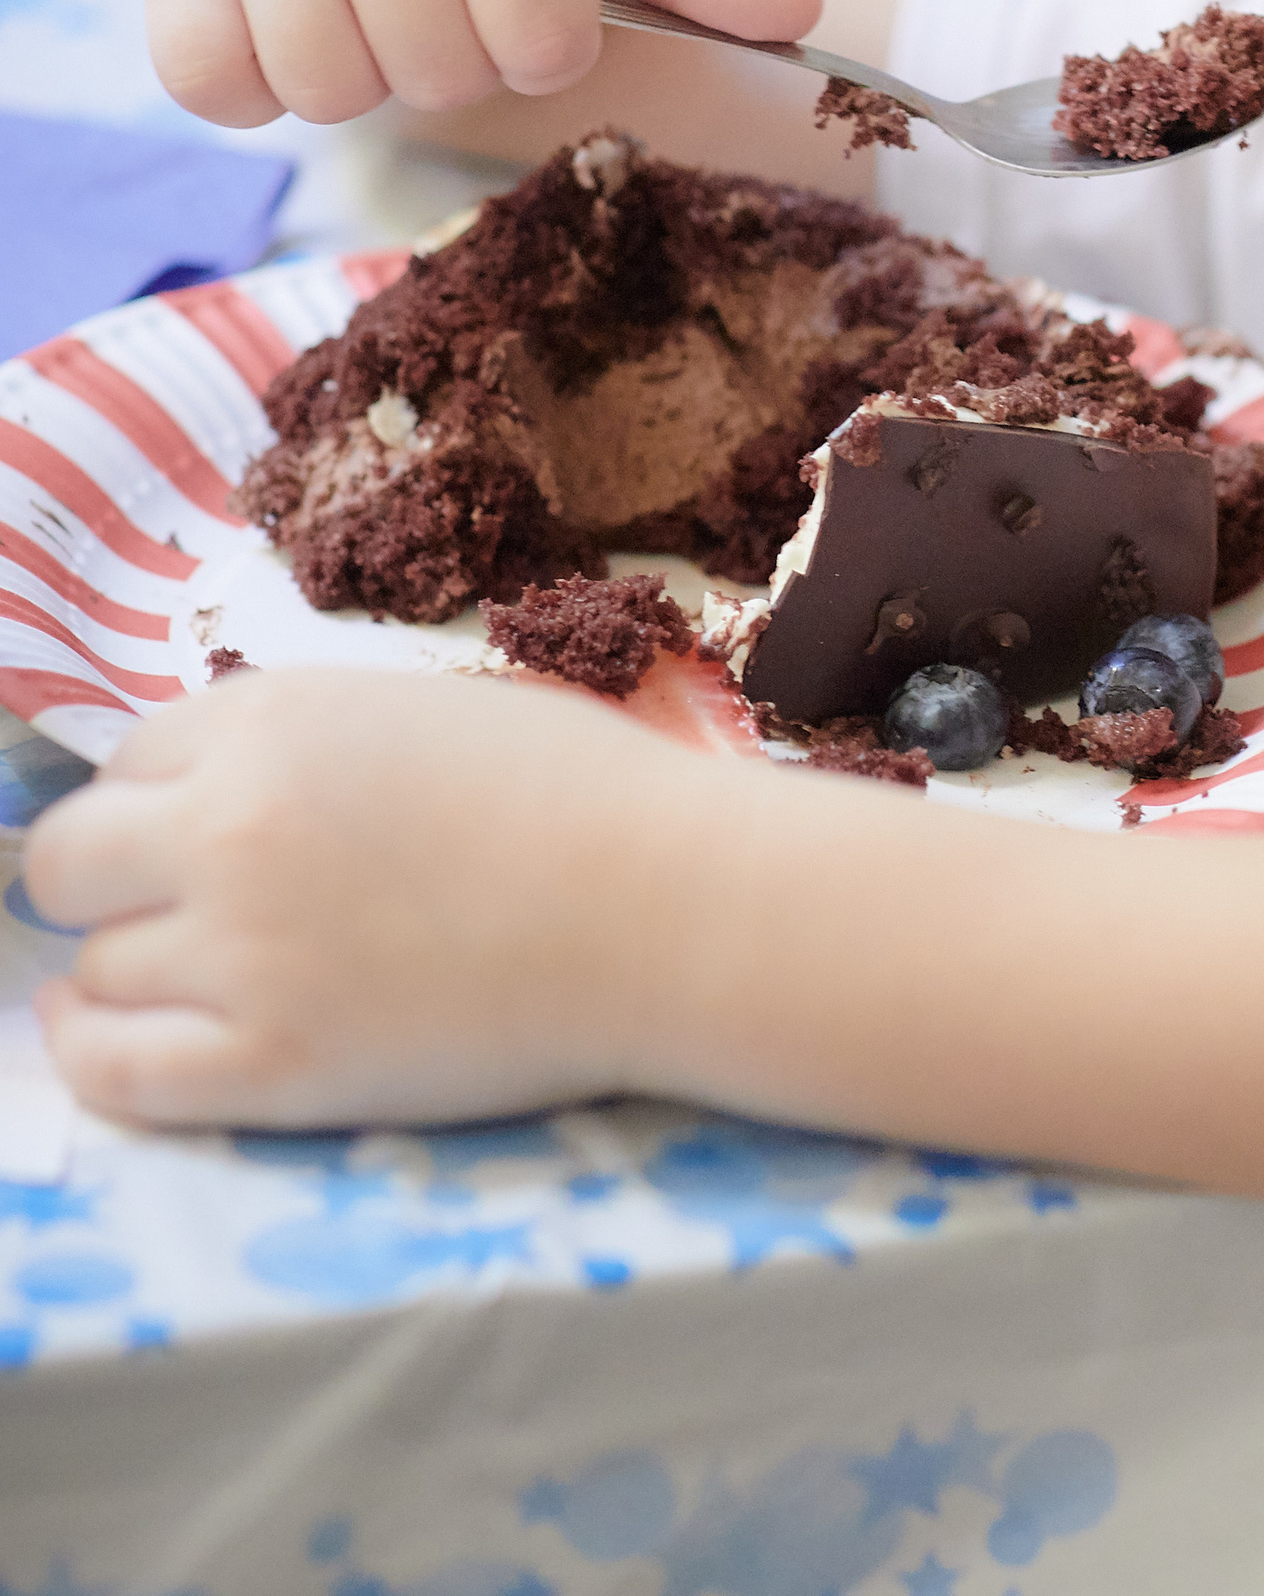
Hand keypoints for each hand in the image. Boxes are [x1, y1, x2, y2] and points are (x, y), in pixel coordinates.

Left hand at [23, 669, 725, 1126]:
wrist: (672, 906)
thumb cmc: (585, 796)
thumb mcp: (424, 715)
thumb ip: (305, 748)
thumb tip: (218, 798)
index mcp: (275, 721)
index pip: (130, 760)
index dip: (165, 800)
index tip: (206, 833)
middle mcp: (230, 825)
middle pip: (69, 862)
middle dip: (110, 881)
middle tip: (179, 908)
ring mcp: (241, 950)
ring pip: (93, 970)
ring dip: (139, 970)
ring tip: (218, 976)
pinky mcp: (269, 1063)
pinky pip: (109, 1071)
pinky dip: (92, 1054)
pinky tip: (116, 1037)